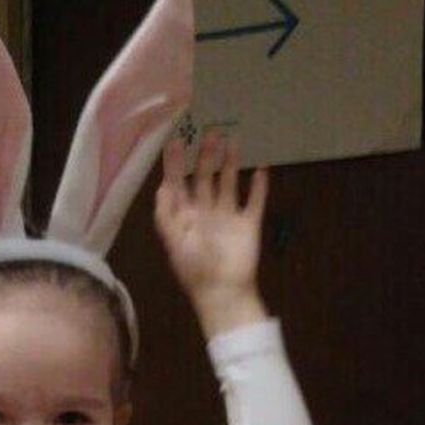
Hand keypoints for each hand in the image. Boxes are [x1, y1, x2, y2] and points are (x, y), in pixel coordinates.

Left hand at [155, 131, 269, 331]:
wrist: (224, 293)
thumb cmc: (195, 269)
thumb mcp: (174, 242)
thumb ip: (167, 214)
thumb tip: (163, 185)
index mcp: (184, 217)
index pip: (177, 184)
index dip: (175, 164)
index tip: (175, 141)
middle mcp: (205, 213)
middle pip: (204, 178)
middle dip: (205, 156)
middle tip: (210, 132)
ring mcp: (228, 218)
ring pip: (229, 183)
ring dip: (230, 163)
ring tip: (232, 140)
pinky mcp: (249, 225)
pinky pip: (255, 202)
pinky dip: (259, 186)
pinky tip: (261, 168)